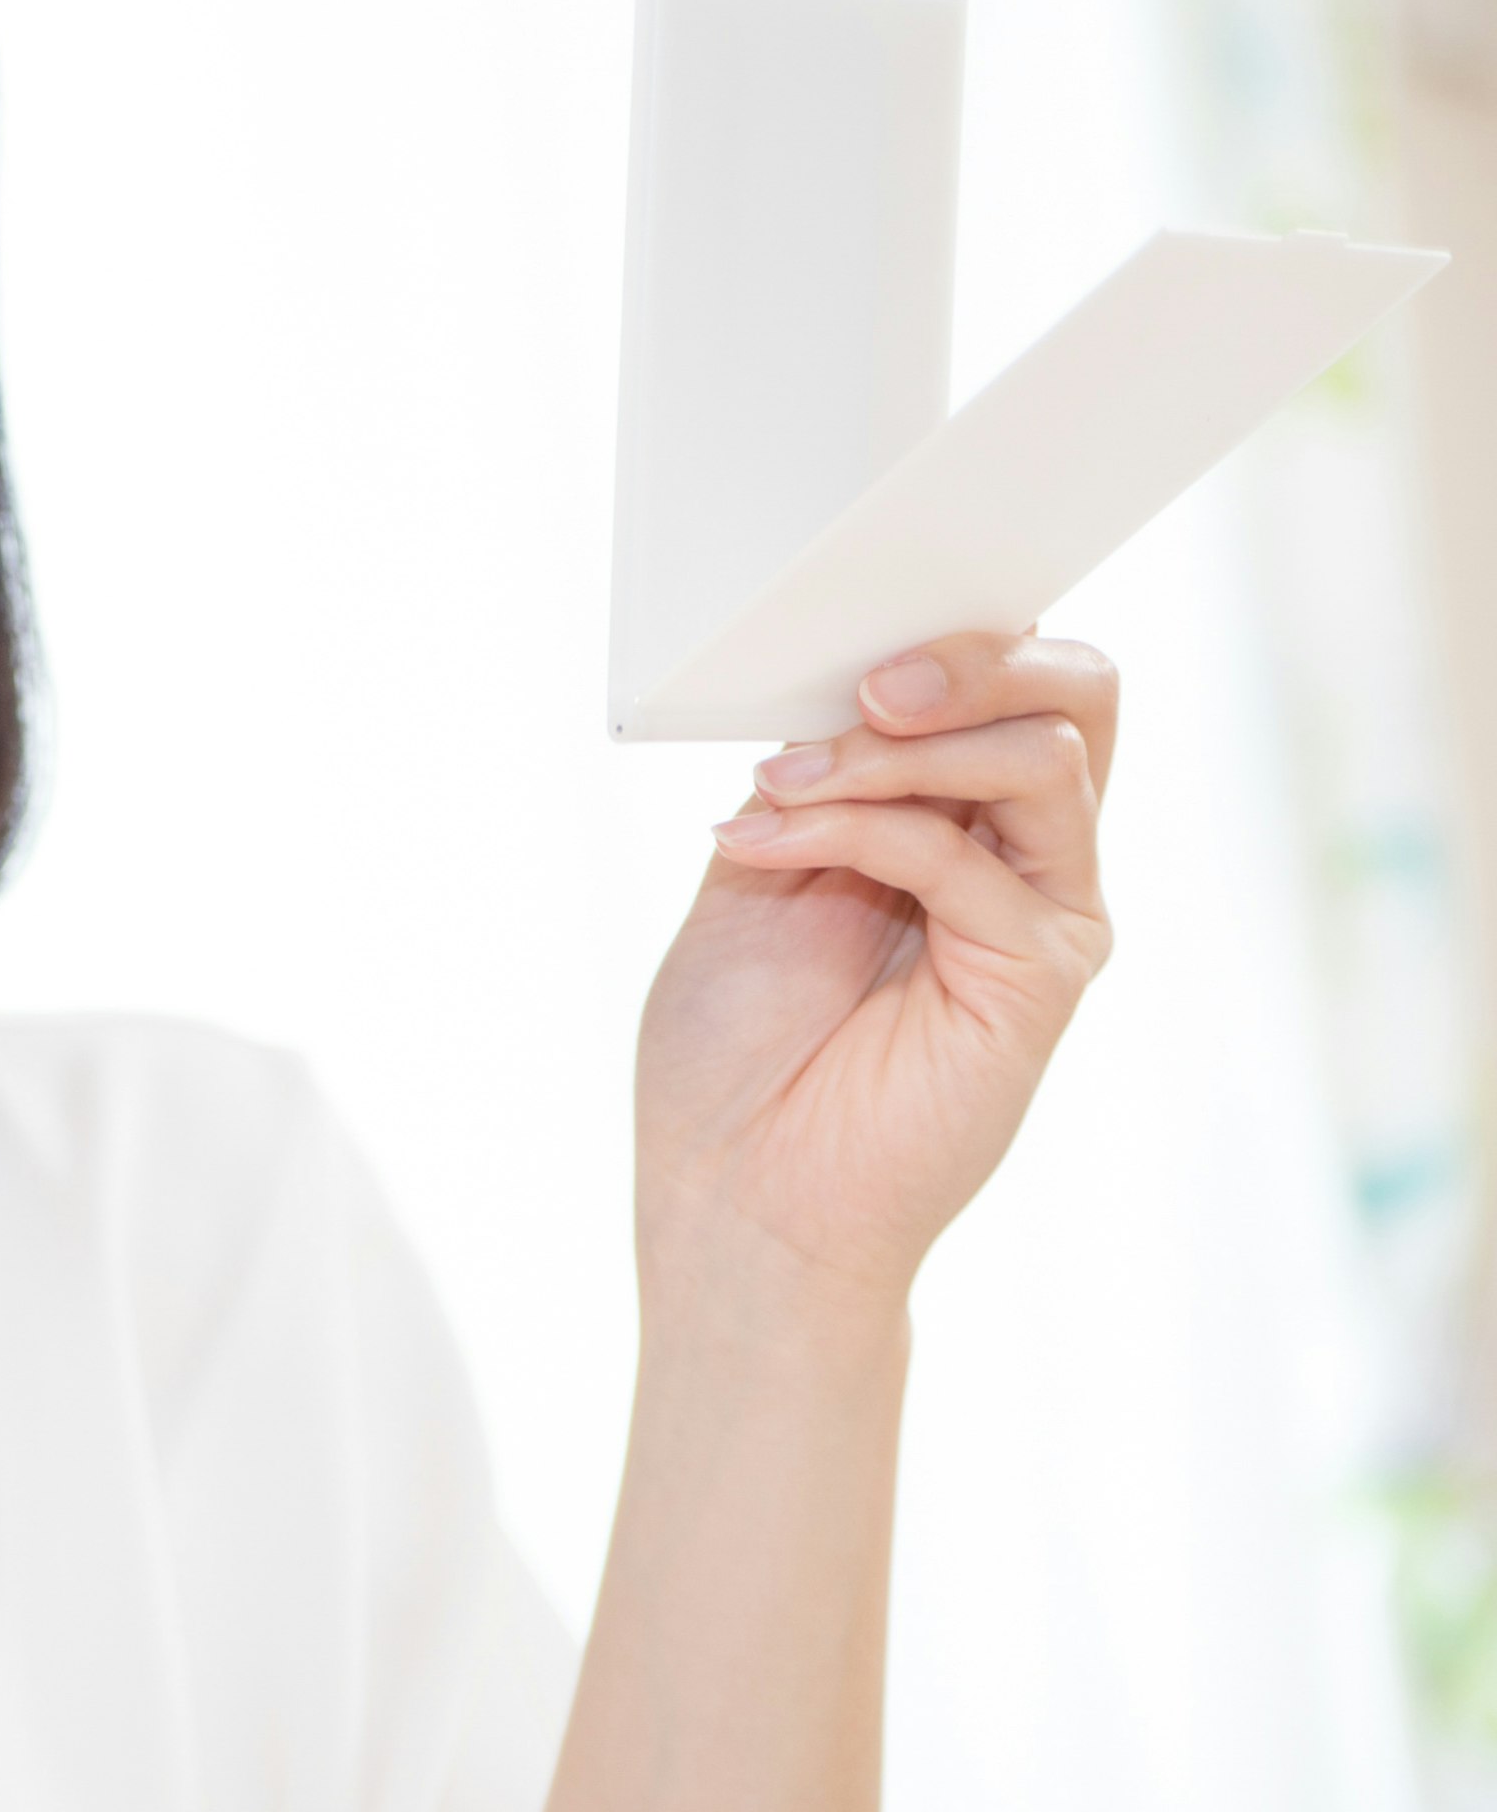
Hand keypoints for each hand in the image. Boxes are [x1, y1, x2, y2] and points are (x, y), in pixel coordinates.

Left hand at [632, 630, 1119, 1321]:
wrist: (733, 1193)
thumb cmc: (734, 1048)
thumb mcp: (755, 862)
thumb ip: (813, 773)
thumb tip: (836, 682)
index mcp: (957, 814)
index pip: (1012, 679)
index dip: (951, 629)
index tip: (845, 619)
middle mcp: (1021, 853)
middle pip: (1078, 691)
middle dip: (969, 657)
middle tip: (863, 685)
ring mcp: (1042, 911)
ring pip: (1045, 752)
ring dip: (894, 748)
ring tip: (782, 782)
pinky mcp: (1040, 974)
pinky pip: (974, 854)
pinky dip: (861, 824)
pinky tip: (770, 837)